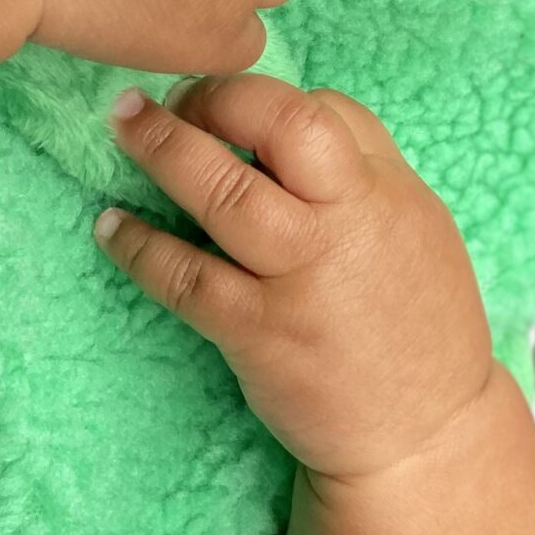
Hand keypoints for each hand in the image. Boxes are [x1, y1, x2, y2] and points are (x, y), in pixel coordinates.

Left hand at [100, 74, 497, 482]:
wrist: (424, 438)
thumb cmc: (414, 326)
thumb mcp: (412, 229)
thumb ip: (357, 177)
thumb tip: (279, 129)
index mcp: (389, 192)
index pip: (325, 109)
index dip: (264, 97)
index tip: (224, 108)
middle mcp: (350, 224)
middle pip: (283, 126)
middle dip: (216, 96)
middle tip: (166, 97)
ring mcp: (302, 280)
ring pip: (226, 193)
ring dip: (162, 149)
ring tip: (119, 125)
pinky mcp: (261, 335)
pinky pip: (186, 278)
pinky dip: (139, 246)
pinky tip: (110, 227)